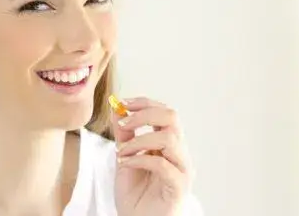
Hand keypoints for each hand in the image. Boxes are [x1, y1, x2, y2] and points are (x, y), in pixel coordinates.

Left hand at [113, 97, 192, 215]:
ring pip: (169, 139)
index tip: (122, 103)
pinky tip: (126, 164)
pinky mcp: (179, 186)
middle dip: (144, 114)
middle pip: (172, 118)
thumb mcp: (125, 158)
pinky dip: (140, 160)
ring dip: (139, 141)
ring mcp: (182, 170)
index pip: (165, 112)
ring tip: (122, 152)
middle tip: (123, 123)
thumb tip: (116, 108)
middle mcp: (179, 154)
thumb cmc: (135, 196)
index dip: (145, 103)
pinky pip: (163, 165)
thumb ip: (124, 135)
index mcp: (169, 145)